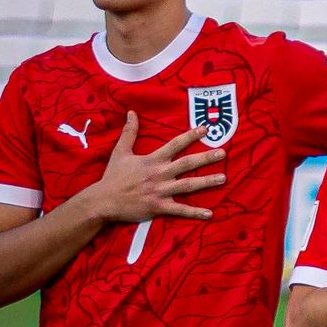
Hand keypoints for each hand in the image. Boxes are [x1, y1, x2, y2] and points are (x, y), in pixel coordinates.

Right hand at [83, 117, 217, 225]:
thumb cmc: (113, 177)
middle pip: (187, 164)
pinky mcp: (158, 206)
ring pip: (188, 185)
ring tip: (223, 178)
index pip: (174, 145)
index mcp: (152, 160)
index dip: (190, 136)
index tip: (206, 129)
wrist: (103, 200)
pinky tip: (210, 213)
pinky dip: (195, 212)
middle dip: (206, 158)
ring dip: (207, 182)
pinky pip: (180, 210)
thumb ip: (129, 132)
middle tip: (224, 153)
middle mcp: (159, 174)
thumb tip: (132, 112)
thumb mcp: (120, 152)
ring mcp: (160, 191)